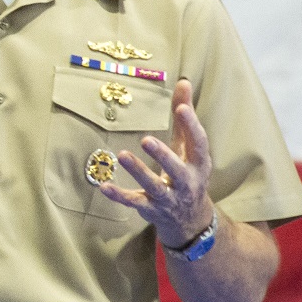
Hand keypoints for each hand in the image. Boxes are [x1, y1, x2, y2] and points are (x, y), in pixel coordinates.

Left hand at [98, 78, 213, 247]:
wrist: (191, 219)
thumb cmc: (188, 173)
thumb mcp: (188, 147)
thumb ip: (184, 116)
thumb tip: (183, 81)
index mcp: (198, 163)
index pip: (199, 143)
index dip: (192, 125)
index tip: (181, 108)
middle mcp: (187, 182)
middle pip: (176, 169)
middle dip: (163, 155)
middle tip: (146, 139)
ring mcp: (169, 198)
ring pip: (154, 187)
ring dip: (139, 172)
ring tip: (123, 155)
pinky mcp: (151, 209)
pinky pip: (134, 202)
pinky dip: (119, 195)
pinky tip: (103, 186)